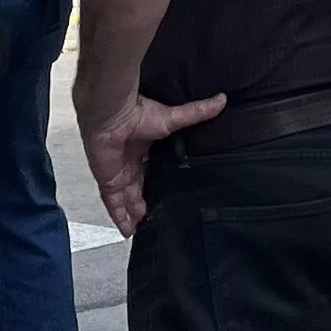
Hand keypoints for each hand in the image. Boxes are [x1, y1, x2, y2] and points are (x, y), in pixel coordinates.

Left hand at [82, 91, 229, 234]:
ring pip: (125, 200)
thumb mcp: (174, 118)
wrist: (113, 115)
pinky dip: (120, 218)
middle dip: (143, 202)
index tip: (167, 193)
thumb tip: (222, 100)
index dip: (157, 182)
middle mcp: (129, 162)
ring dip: (133, 213)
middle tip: (155, 216)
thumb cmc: (138, 113)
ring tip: (143, 228)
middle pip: (136, 188)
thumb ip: (196, 113)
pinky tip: (127, 231)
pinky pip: (113, 205)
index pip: (150, 169)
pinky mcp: (108, 182)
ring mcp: (117, 173)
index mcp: (143, 149)